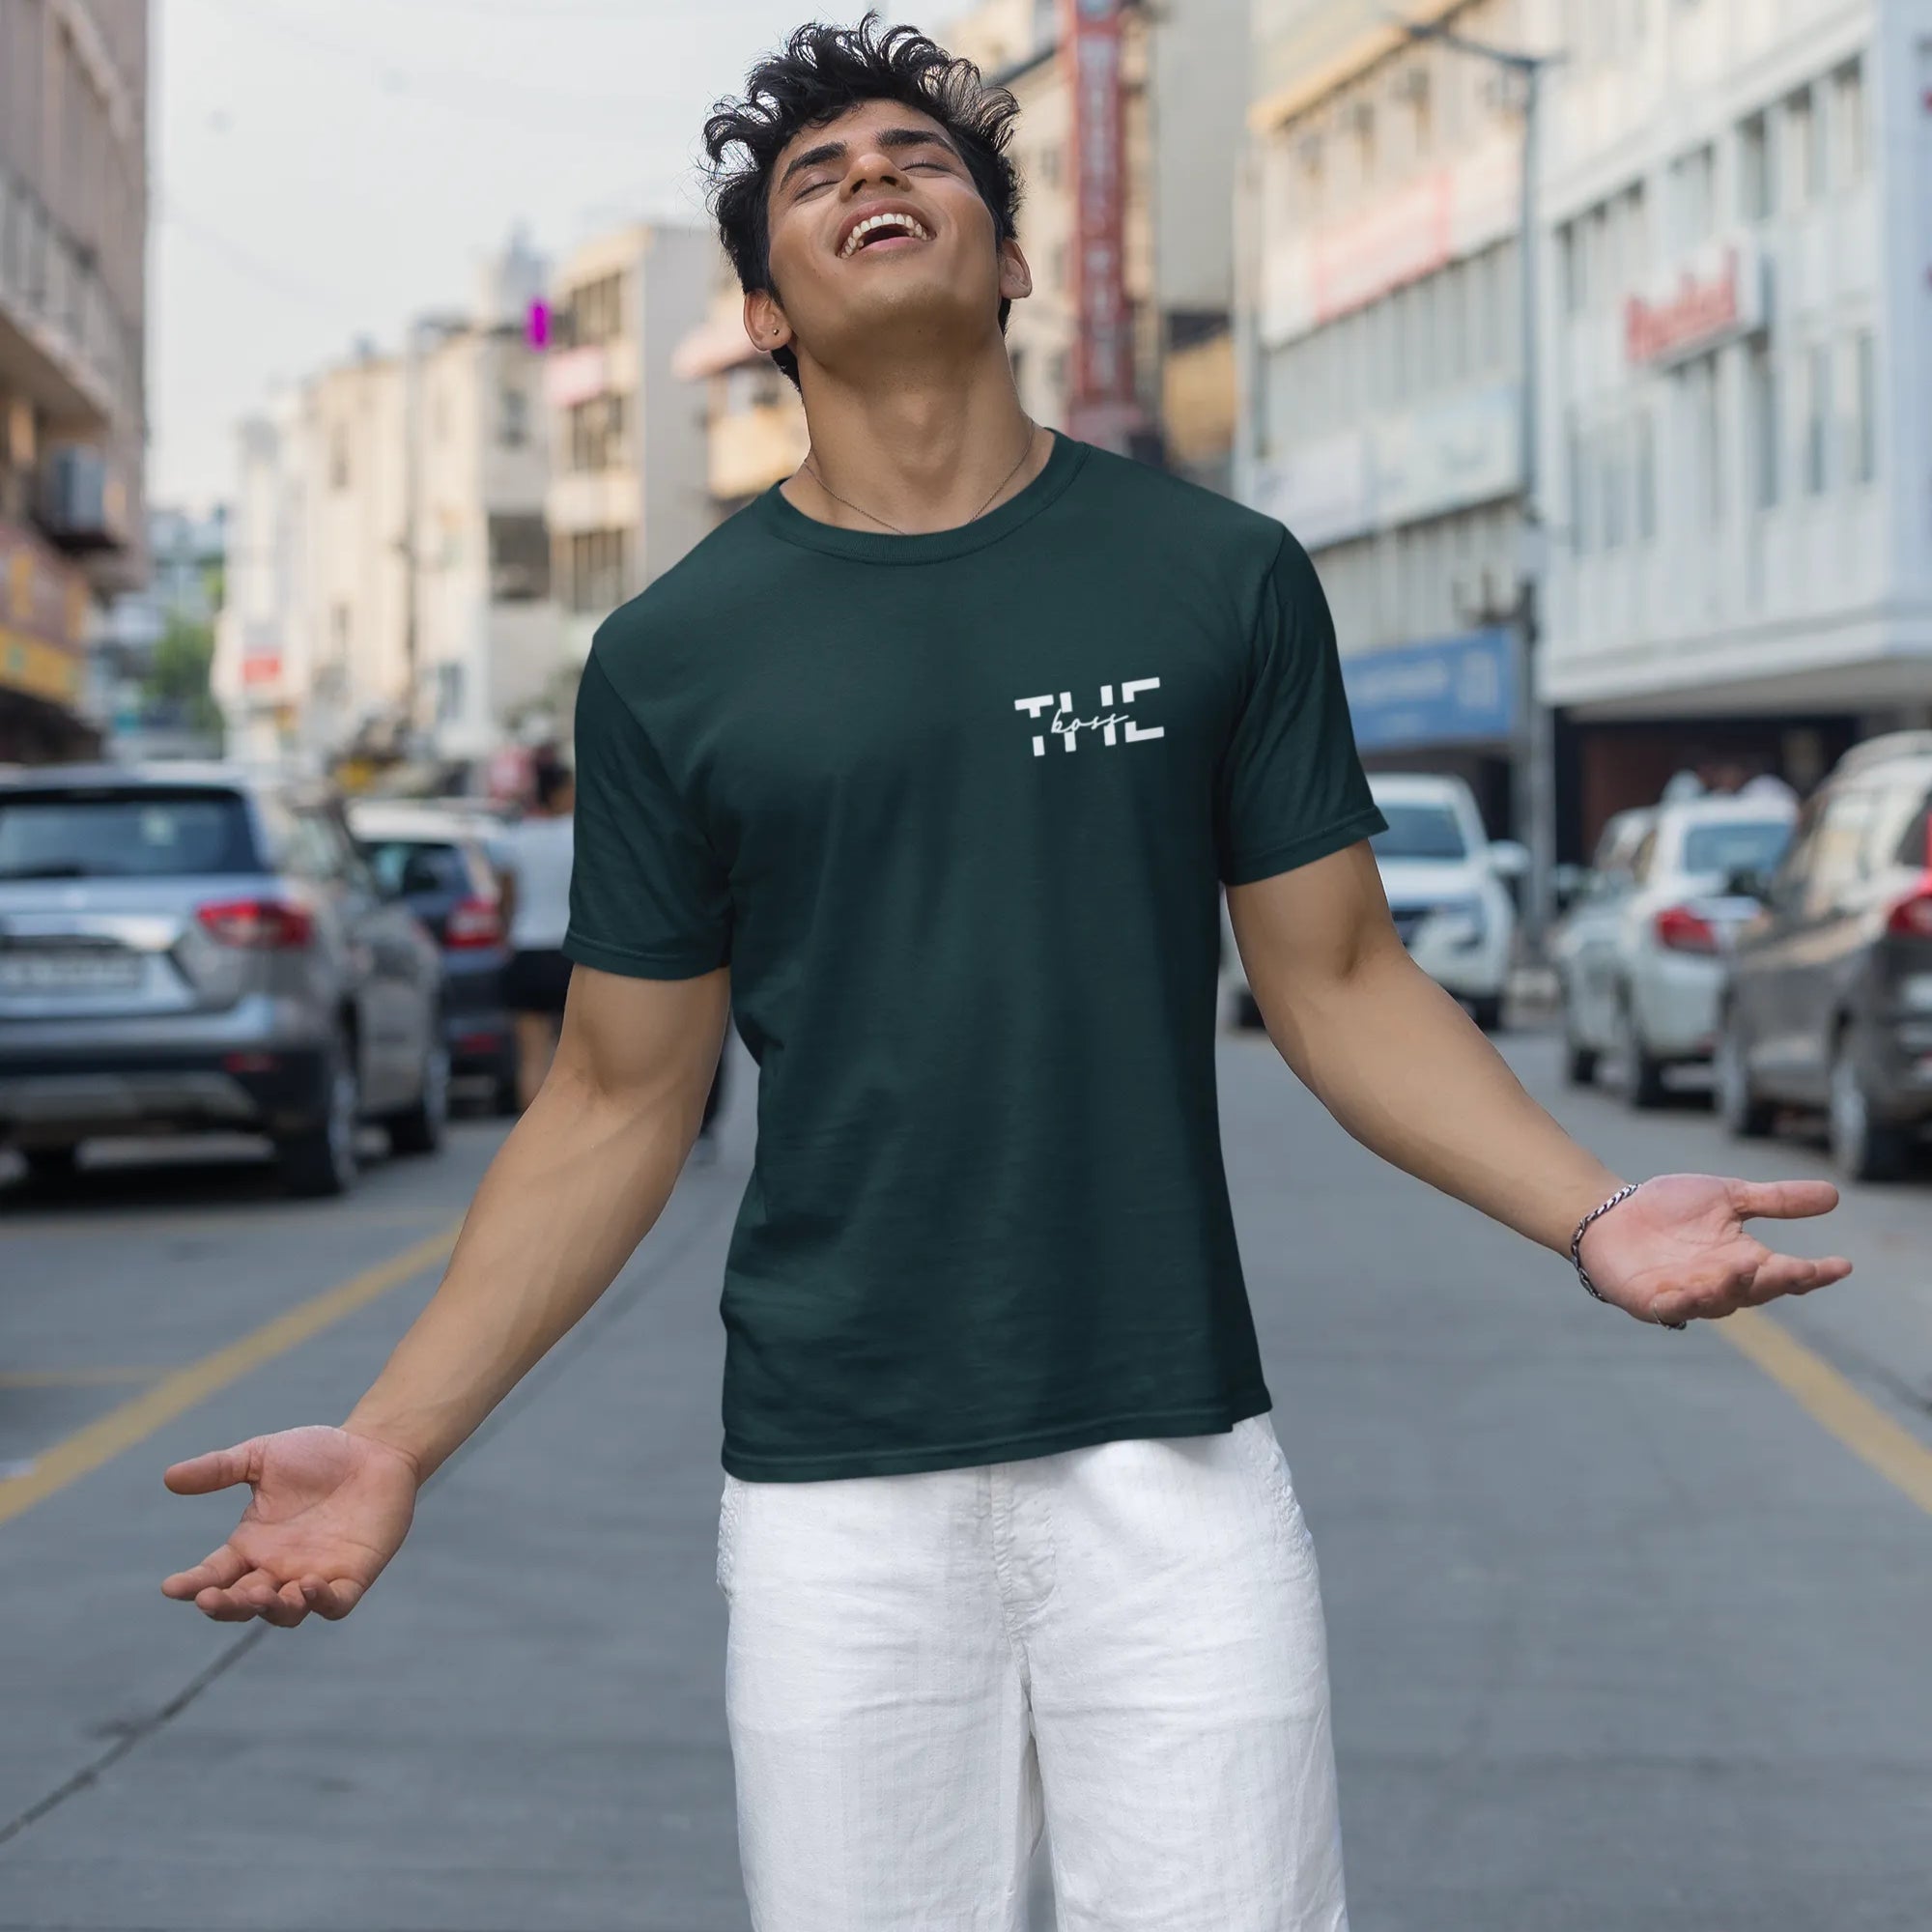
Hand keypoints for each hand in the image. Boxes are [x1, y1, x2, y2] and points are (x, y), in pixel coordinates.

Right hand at [161, 1426, 419, 1626]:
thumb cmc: (319, 1454)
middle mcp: (277, 1568)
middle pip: (243, 1603)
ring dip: (270, 1609)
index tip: (171, 1587)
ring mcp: (314, 1576)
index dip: (192, 1584)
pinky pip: (335, 1604)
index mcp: (251, 1545)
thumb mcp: (263, 1457)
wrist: (376, 1449)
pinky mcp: (352, 1577)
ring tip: (261, 1594)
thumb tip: (168, 1477)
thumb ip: (219, 1468)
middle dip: (225, 1606)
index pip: (214, 1574)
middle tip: (209, 1598)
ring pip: (284, 1612)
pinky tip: (307, 1585)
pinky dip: (320, 1603)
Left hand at [1578, 1174, 1851, 1326]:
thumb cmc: (1670, 1208)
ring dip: (1731, 1288)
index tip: (1842, 1265)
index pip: (1788, 1273)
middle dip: (1776, 1281)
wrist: (1609, 1213)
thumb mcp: (1728, 1196)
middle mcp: (1721, 1284)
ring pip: (1717, 1302)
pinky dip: (1680, 1304)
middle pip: (1757, 1291)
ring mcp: (1687, 1296)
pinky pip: (1669, 1309)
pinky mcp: (1650, 1301)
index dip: (1815, 1273)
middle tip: (1797, 1270)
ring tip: (1742, 1268)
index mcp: (1745, 1261)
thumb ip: (1775, 1200)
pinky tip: (1687, 1293)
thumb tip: (1835, 1195)